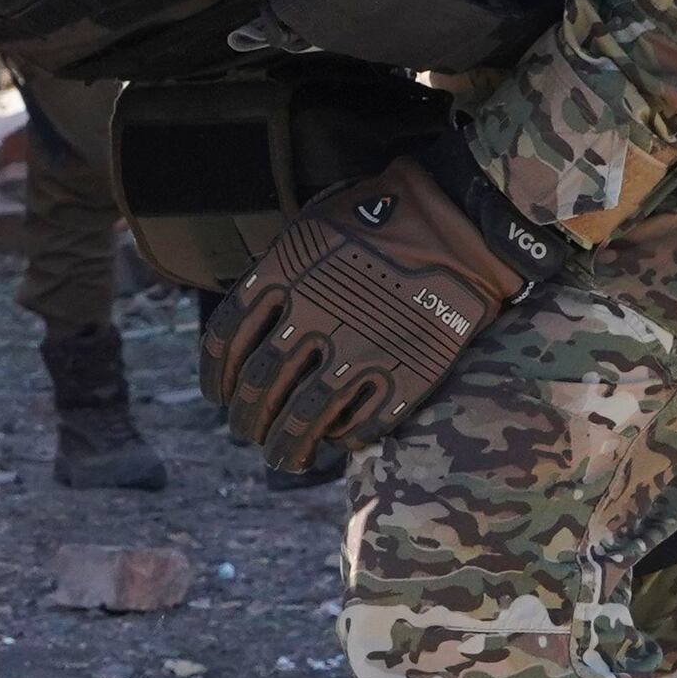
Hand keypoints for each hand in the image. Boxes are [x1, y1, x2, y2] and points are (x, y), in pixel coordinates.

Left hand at [200, 142, 561, 473]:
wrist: (460, 223)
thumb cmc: (381, 218)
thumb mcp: (311, 229)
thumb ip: (276, 275)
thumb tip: (248, 325)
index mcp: (284, 275)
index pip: (226, 340)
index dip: (216, 377)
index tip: (218, 397)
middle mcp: (316, 316)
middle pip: (260, 386)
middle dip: (246, 420)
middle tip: (247, 434)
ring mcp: (362, 350)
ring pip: (305, 418)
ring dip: (287, 446)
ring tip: (283, 459)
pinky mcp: (407, 375)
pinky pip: (362, 425)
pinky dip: (343, 439)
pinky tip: (337, 440)